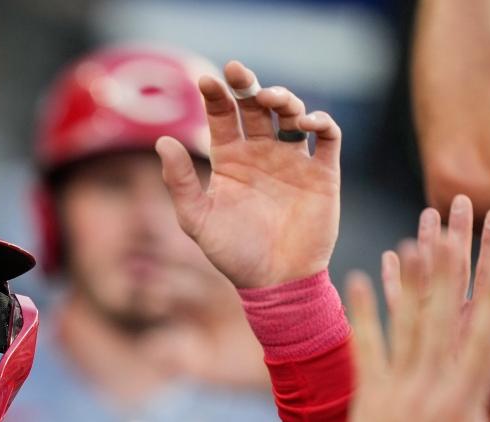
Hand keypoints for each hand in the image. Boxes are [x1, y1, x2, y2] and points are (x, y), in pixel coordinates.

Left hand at [157, 61, 339, 288]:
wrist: (275, 283)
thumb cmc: (232, 255)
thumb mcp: (197, 219)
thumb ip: (179, 181)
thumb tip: (161, 141)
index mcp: (230, 160)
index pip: (221, 116)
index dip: (215, 96)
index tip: (205, 81)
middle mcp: (261, 154)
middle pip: (256, 107)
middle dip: (248, 85)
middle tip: (238, 71)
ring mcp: (293, 161)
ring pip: (291, 114)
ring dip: (283, 99)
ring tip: (271, 99)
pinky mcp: (322, 173)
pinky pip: (328, 137)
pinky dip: (321, 122)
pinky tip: (305, 123)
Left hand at [344, 207, 489, 421]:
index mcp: (466, 398)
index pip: (485, 330)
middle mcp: (430, 384)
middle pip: (443, 313)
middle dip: (450, 265)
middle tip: (451, 223)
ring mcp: (395, 387)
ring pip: (405, 322)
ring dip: (408, 278)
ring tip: (410, 237)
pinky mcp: (366, 396)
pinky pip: (364, 347)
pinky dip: (362, 313)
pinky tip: (358, 279)